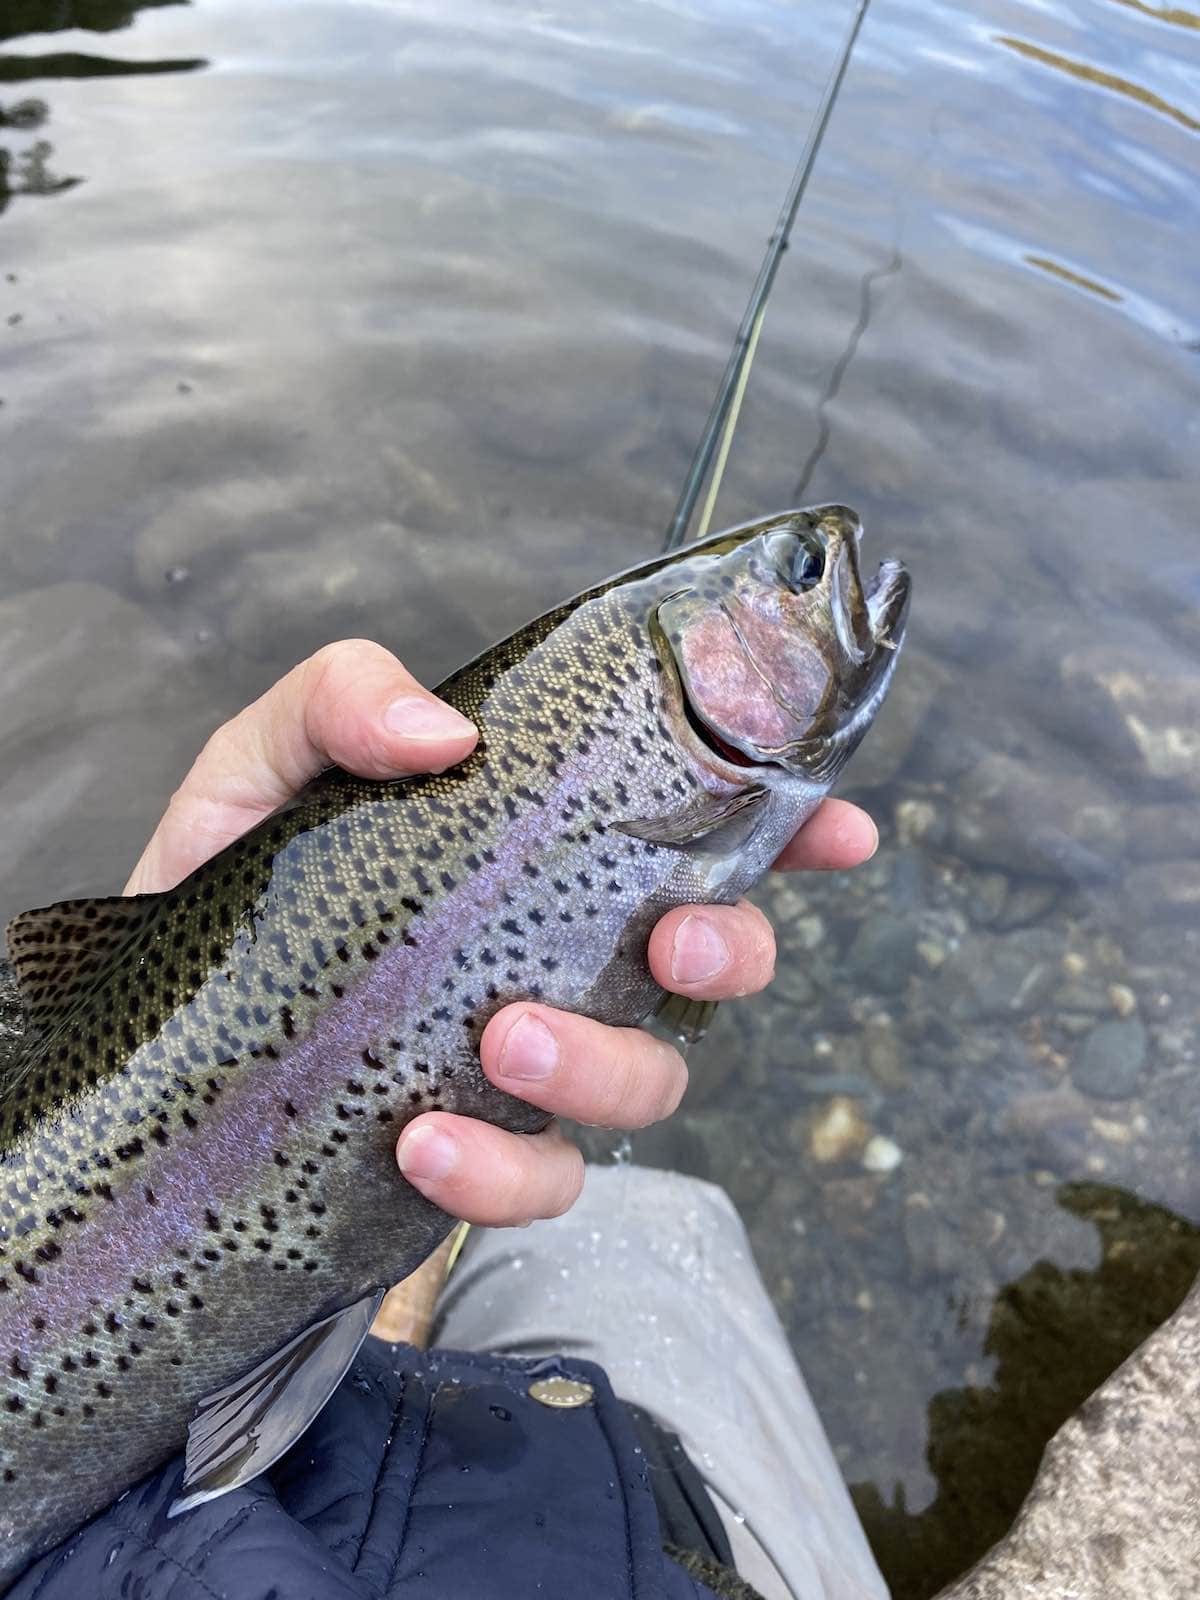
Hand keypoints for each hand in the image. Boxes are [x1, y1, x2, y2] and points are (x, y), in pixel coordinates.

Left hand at [127, 641, 877, 1227]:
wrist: (147, 1056)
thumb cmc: (221, 893)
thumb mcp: (254, 771)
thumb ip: (336, 703)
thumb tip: (450, 732)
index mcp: (537, 852)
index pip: (696, 831)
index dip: (790, 828)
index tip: (841, 830)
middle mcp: (560, 953)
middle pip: (717, 960)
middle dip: (730, 954)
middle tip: (668, 947)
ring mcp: (529, 1064)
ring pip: (652, 1080)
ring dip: (603, 1065)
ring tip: (504, 1042)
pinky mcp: (479, 1162)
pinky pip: (545, 1182)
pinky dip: (503, 1168)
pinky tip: (422, 1136)